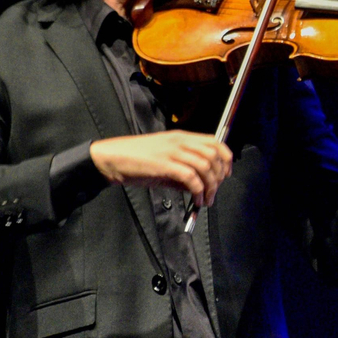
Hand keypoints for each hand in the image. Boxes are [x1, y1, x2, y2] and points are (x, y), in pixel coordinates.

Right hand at [87, 131, 232, 205]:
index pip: (214, 141)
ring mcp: (172, 152)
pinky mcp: (164, 165)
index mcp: (181, 137)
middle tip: (215, 191)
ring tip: (206, 200)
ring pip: (205, 166)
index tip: (225, 174)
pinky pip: (191, 177)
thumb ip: (182, 169)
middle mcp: (179, 141)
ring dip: (210, 187)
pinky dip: (198, 191)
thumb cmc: (136, 159)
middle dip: (219, 176)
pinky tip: (196, 200)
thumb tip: (198, 186)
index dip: (225, 158)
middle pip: (213, 155)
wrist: (112, 158)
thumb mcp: (164, 159)